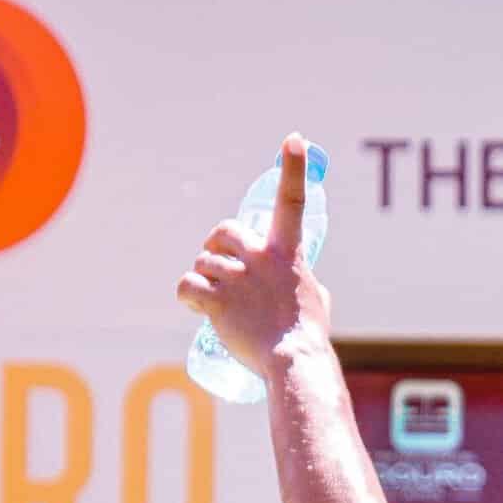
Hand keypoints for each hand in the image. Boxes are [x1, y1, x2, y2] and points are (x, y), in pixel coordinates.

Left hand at [176, 133, 332, 375]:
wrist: (293, 363)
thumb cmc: (307, 336)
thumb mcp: (315, 299)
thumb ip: (301, 280)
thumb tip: (299, 282)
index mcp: (288, 254)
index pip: (293, 202)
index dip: (293, 168)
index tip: (294, 139)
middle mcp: (260, 259)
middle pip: (224, 232)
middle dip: (215, 244)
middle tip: (216, 262)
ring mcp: (237, 278)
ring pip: (203, 262)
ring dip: (204, 277)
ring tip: (214, 300)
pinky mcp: (216, 300)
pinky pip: (187, 285)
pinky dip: (187, 294)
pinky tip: (194, 306)